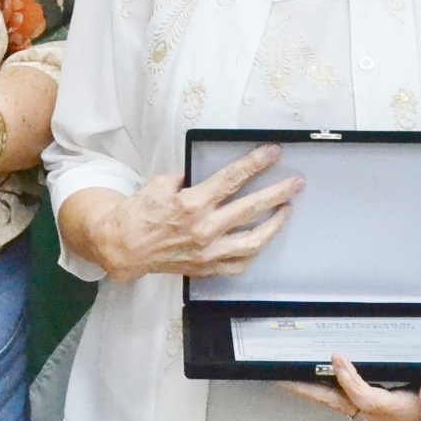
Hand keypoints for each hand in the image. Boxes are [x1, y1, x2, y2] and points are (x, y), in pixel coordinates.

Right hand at [83, 145, 302, 282]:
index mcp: (192, 203)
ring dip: (275, 224)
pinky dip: (255, 250)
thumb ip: (191, 179)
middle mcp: (204, 228)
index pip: (233, 179)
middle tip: (296, 183)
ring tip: (287, 210)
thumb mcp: (163, 184)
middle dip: (278, 192)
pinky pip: (240, 262)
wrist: (125, 247)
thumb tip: (215, 174)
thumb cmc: (142, 213)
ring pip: (253, 240)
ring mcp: (208, 252)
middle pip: (251, 208)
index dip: (256, 163)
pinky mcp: (207, 268)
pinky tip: (263, 238)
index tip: (274, 153)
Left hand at [283, 353, 420, 420]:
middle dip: (311, 392)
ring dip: (313, 388)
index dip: (351, 380)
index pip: (368, 399)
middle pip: (341, 404)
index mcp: (403, 413)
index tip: (338, 358)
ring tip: (287, 372)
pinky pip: (345, 395)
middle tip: (283, 377)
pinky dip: (326, 384)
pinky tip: (312, 372)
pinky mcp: (375, 402)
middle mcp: (384, 415)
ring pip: (339, 401)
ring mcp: (377, 409)